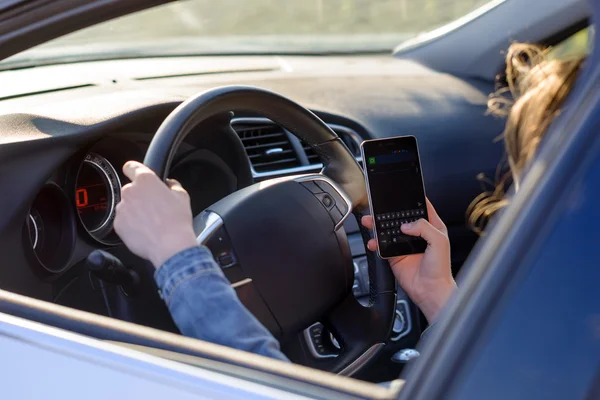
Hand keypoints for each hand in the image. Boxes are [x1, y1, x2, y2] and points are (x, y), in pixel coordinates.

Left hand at [114, 161, 197, 267]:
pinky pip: (123, 221)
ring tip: (151, 222)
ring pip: (126, 205)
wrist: (170, 245)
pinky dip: (131, 224)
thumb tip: (168, 184)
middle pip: (131, 189)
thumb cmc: (177, 221)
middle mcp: (130, 191)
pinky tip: (145, 230)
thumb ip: (172, 184)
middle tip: (154, 206)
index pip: (131, 167)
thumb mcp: (182, 196)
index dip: (134, 170)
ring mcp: (122, 208)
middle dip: (140, 196)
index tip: (135, 173)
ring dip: (135, 210)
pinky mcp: (118, 224)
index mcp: (145, 180)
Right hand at [361, 199, 456, 322]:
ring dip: (378, 225)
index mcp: (431, 227)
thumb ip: (423, 227)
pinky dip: (375, 242)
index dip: (413, 200)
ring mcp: (404, 244)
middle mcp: (417, 234)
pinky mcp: (394, 255)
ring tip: (370, 221)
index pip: (421, 208)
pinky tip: (373, 242)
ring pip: (388, 230)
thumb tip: (406, 224)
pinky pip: (382, 245)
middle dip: (389, 211)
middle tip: (378, 207)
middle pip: (400, 217)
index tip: (402, 193)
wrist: (430, 290)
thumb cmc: (440, 269)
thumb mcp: (439, 241)